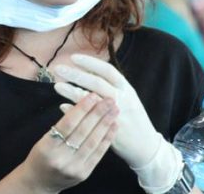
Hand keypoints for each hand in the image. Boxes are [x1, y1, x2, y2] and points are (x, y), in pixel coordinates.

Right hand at [14, 93, 118, 193]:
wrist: (39, 182)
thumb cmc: (41, 156)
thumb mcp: (44, 140)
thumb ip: (62, 126)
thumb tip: (84, 104)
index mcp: (47, 147)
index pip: (67, 124)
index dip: (81, 109)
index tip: (93, 95)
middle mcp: (60, 159)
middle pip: (82, 132)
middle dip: (97, 113)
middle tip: (109, 99)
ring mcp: (73, 168)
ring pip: (92, 142)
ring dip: (105, 124)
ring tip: (114, 110)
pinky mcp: (83, 174)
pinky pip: (98, 154)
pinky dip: (107, 139)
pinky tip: (113, 127)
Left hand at [54, 55, 181, 192]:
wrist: (146, 146)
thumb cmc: (133, 118)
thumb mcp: (127, 97)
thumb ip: (109, 86)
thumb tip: (85, 72)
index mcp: (126, 88)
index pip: (107, 70)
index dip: (90, 63)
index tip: (74, 57)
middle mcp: (122, 99)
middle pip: (97, 82)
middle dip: (76, 74)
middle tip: (58, 69)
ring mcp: (116, 114)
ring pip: (92, 100)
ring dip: (72, 91)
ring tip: (57, 86)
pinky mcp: (109, 130)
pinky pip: (89, 119)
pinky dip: (76, 111)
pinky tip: (62, 106)